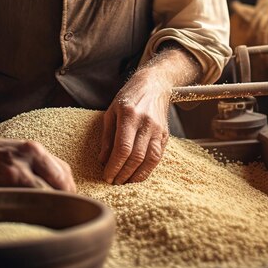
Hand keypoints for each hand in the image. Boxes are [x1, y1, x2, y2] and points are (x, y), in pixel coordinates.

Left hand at [99, 44, 202, 184]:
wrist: (154, 85)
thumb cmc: (128, 97)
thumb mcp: (111, 111)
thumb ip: (107, 136)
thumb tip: (102, 160)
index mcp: (130, 115)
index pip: (123, 148)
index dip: (114, 166)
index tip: (106, 176)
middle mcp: (146, 123)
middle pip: (136, 156)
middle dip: (123, 174)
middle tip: (113, 182)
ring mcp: (158, 129)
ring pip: (150, 160)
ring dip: (137, 176)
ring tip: (125, 182)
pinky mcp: (165, 135)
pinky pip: (158, 157)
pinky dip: (148, 169)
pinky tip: (137, 174)